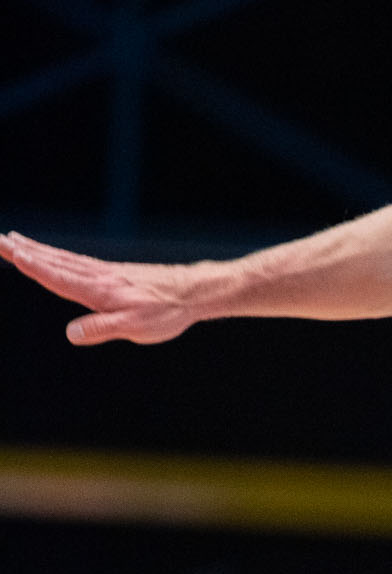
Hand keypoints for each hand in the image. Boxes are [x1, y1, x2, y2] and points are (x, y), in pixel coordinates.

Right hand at [1, 232, 207, 344]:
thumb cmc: (165, 313)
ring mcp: (103, 272)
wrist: (191, 292)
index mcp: (98, 289)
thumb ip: (102, 329)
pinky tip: (49, 254)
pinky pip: (75, 261)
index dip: (34, 266)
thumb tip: (71, 334)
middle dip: (22, 251)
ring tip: (12, 240)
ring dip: (35, 249)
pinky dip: (56, 255)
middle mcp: (96, 276)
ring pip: (62, 258)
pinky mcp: (110, 273)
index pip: (58, 276)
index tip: (12, 252)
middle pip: (53, 262)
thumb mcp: (136, 328)